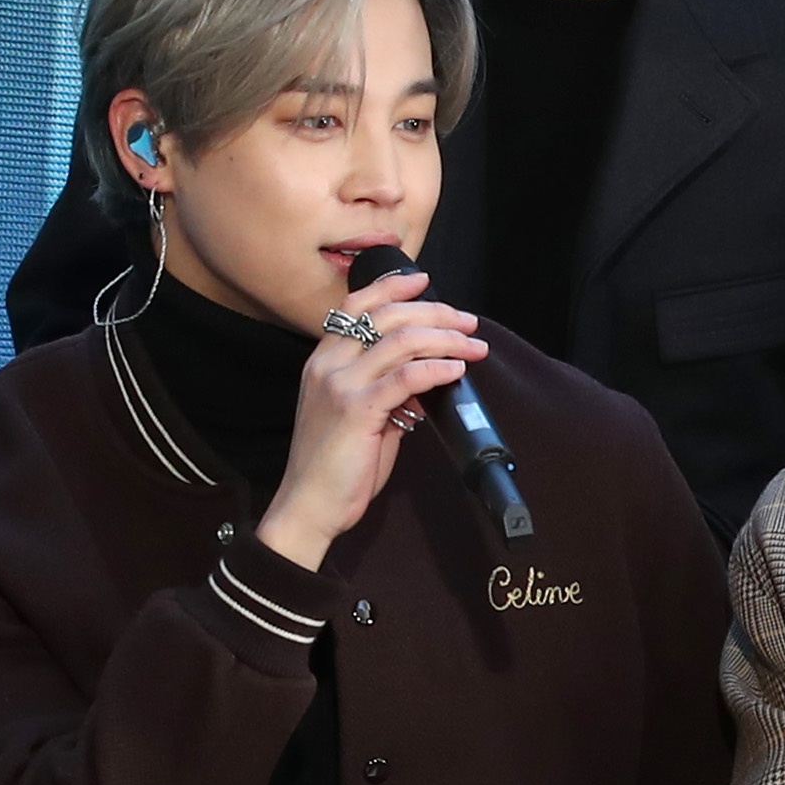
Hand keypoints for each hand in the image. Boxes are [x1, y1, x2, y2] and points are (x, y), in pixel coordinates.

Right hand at [258, 264, 483, 572]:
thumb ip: (389, 391)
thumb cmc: (337, 465)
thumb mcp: (363, 417)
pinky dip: (436, 368)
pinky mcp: (356, 409)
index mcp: (323, 361)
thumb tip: (427, 375)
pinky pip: (405, 377)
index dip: (391, 288)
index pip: (356, 307)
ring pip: (400, 342)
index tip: (423, 280)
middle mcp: (328, 365)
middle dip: (433, 313)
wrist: (310, 503)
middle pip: (386, 317)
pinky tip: (456, 370)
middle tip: (468, 321)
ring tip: (474, 345)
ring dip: (445, 339)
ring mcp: (340, 384)